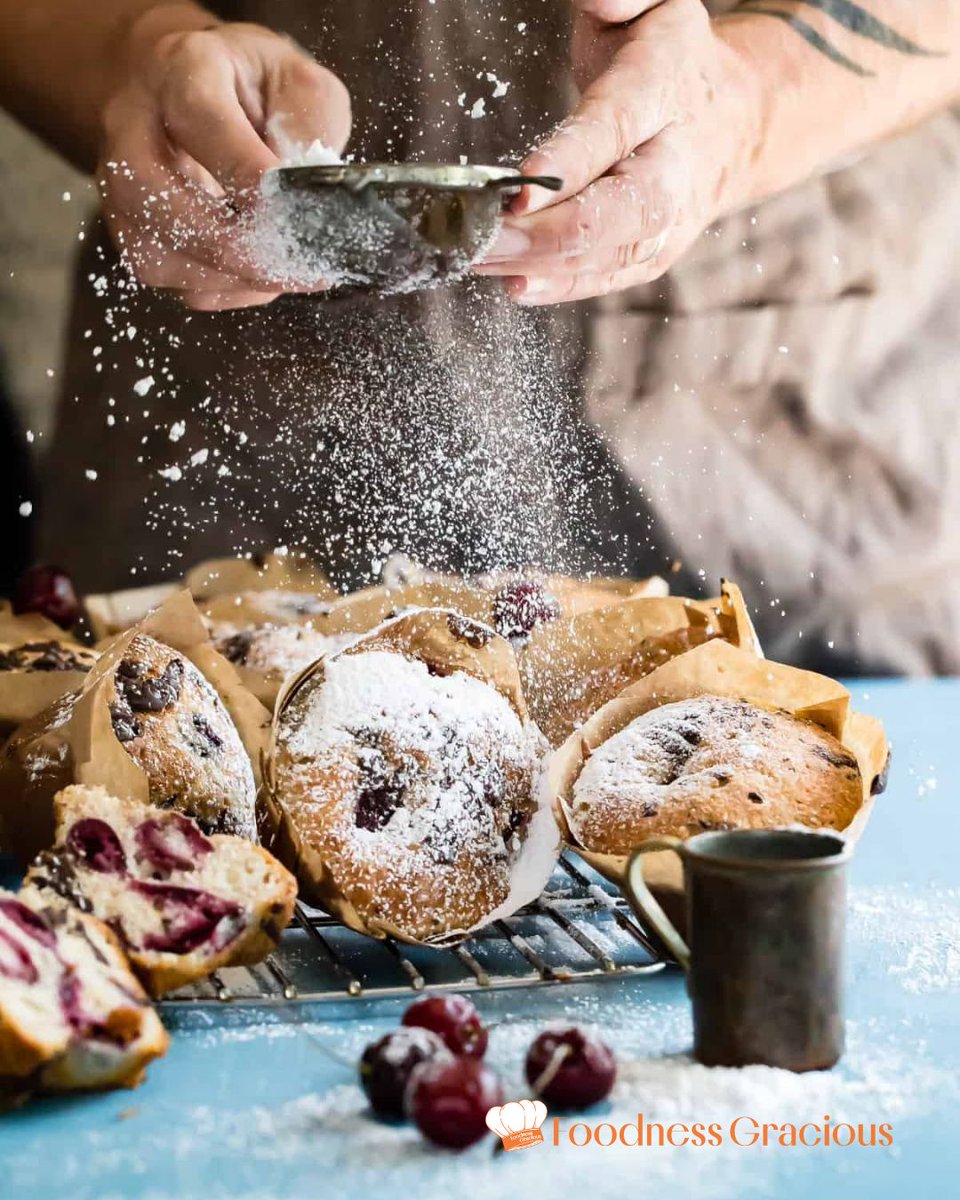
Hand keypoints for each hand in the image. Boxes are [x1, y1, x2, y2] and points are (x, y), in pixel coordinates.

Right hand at [99, 13, 350, 310]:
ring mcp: (121, 184)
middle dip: (231, 246)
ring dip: (228, 278)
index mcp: (181, 71)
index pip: (201, 122)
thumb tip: (311, 193)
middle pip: (154, 198)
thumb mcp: (296, 81)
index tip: (296, 214)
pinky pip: (166, 278)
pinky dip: (220, 290)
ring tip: (284, 272)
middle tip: (293, 267)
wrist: (187, 86)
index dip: (249, 176)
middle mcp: (133, 127)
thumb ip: (308, 129)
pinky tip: (257, 276)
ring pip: (155, 254)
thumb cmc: (250, 86)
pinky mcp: (129, 230)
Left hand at [475, 0, 760, 304]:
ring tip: (478, 260)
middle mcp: (674, 165)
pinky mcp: (653, 253)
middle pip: (619, 211)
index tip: (520, 186)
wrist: (733, 123)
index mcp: (666, 90)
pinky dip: (559, 287)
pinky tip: (514, 286)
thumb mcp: (655, 2)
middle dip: (549, 233)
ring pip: (608, 255)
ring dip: (540, 266)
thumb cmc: (670, 59)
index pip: (616, 130)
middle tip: (485, 238)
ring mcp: (668, 218)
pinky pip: (606, 278)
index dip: (570, 162)